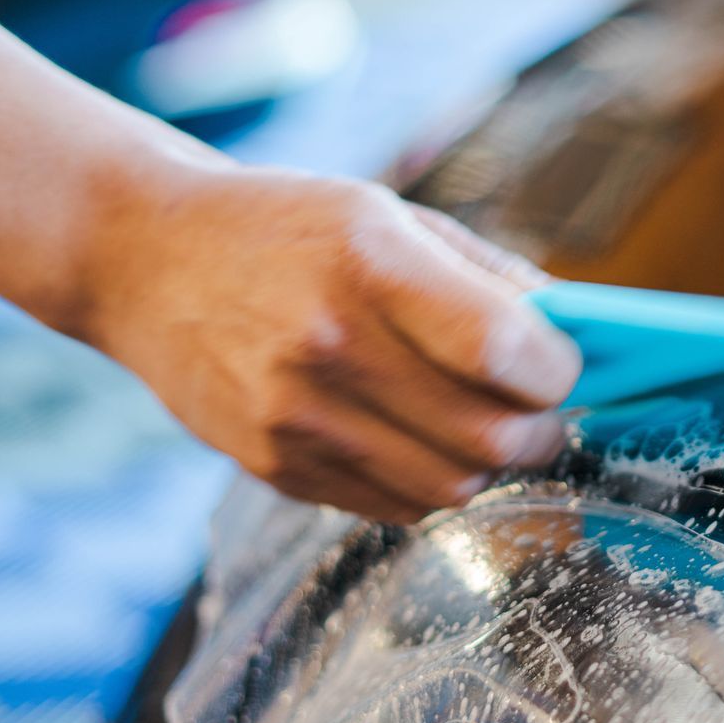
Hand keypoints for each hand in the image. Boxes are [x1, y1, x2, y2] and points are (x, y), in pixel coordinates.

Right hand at [72, 161, 580, 521]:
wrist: (146, 257)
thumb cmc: (288, 228)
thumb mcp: (389, 215)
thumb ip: (487, 277)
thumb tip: (577, 337)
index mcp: (369, 262)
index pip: (503, 351)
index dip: (556, 371)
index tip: (560, 365)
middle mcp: (328, 345)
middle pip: (488, 438)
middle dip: (540, 432)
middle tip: (539, 412)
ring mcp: (295, 416)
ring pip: (449, 487)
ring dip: (487, 465)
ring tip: (480, 424)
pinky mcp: (274, 467)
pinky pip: (393, 507)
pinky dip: (428, 483)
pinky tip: (417, 439)